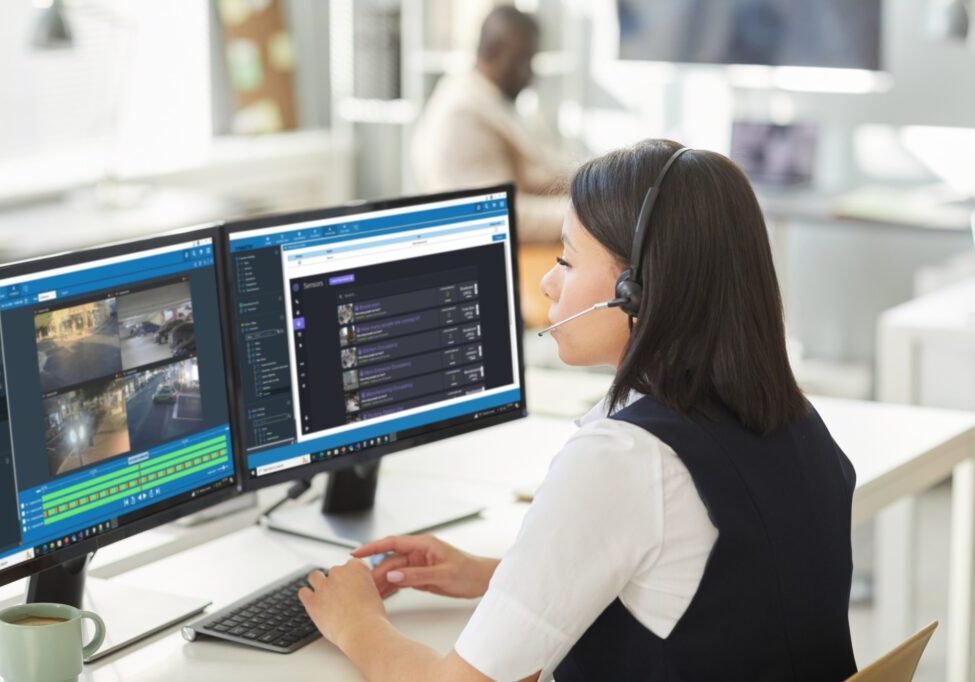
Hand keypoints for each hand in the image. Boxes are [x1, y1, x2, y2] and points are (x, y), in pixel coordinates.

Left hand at [297, 560, 387, 649]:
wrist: (363, 631)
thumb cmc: (372, 617)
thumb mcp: (375, 594)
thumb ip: (364, 587)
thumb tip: (357, 591)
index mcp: (356, 567)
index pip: (351, 565)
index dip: (352, 577)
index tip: (353, 586)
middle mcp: (338, 572)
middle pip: (334, 571)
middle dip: (336, 582)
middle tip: (341, 596)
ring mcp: (323, 585)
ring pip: (315, 576)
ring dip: (319, 584)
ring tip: (324, 596)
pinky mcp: (312, 600)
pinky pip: (303, 592)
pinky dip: (307, 596)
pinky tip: (313, 603)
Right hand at [352, 534, 498, 599]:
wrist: (482, 581)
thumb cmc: (468, 571)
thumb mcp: (442, 574)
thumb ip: (416, 575)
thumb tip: (392, 574)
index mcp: (423, 544)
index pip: (392, 543)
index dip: (372, 547)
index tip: (356, 552)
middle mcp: (418, 553)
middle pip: (390, 561)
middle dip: (376, 572)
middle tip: (362, 586)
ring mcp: (418, 565)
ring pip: (394, 572)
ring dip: (382, 582)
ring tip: (368, 593)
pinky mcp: (420, 576)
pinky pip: (401, 580)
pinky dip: (391, 587)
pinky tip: (382, 595)